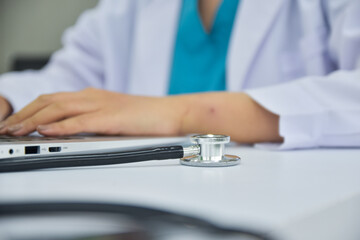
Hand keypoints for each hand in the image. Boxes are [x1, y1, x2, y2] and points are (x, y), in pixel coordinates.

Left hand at [0, 88, 281, 143]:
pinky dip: (60, 125)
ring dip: (34, 119)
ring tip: (16, 130)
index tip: (18, 121)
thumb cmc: (150, 118)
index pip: (55, 100)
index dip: (32, 109)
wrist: (175, 114)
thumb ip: (95, 122)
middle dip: (25, 113)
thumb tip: (75, 132)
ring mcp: (103, 106)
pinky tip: (46, 130)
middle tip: (8, 127)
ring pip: (59, 108)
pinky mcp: (112, 118)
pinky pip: (80, 121)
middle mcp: (94, 97)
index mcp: (95, 97)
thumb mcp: (116, 117)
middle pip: (50, 101)